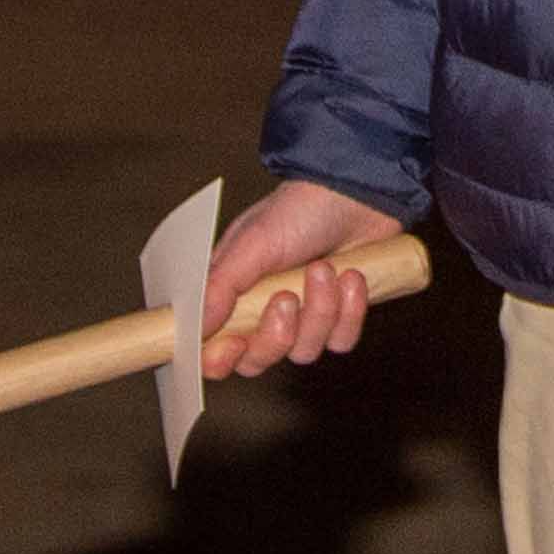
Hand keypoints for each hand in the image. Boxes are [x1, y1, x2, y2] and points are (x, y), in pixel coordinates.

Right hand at [199, 178, 406, 379]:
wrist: (358, 193)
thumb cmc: (300, 210)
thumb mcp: (253, 242)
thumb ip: (221, 286)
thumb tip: (195, 327)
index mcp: (232, 296)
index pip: (212, 350)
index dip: (219, 359)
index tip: (234, 344)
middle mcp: (264, 313)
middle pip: (257, 360)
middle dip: (276, 335)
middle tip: (286, 298)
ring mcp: (304, 318)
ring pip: (304, 351)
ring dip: (319, 310)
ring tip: (324, 268)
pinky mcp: (341, 317)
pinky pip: (341, 340)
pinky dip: (349, 311)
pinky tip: (351, 276)